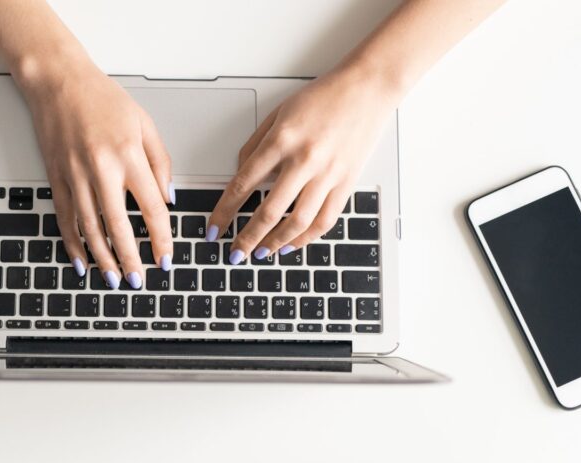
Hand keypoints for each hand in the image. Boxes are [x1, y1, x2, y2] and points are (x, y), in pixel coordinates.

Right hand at [20, 62, 173, 287]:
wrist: (59, 82)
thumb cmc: (103, 99)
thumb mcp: (145, 124)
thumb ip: (161, 163)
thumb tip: (168, 200)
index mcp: (128, 157)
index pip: (151, 209)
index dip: (161, 238)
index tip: (165, 257)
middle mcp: (101, 170)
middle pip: (119, 227)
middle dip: (130, 259)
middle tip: (139, 280)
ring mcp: (75, 177)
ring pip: (90, 229)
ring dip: (103, 259)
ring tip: (114, 279)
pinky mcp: (57, 178)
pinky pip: (65, 219)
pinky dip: (73, 244)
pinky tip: (81, 261)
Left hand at [207, 67, 397, 262]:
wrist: (366, 89)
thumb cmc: (323, 98)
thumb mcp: (278, 114)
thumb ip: (255, 145)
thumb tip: (240, 175)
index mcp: (281, 140)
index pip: (243, 185)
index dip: (224, 212)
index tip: (214, 229)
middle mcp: (304, 160)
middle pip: (268, 211)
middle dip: (247, 238)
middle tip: (235, 253)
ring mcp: (327, 174)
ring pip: (297, 222)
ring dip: (276, 244)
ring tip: (261, 253)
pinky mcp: (346, 183)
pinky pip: (325, 220)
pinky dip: (306, 238)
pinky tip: (292, 245)